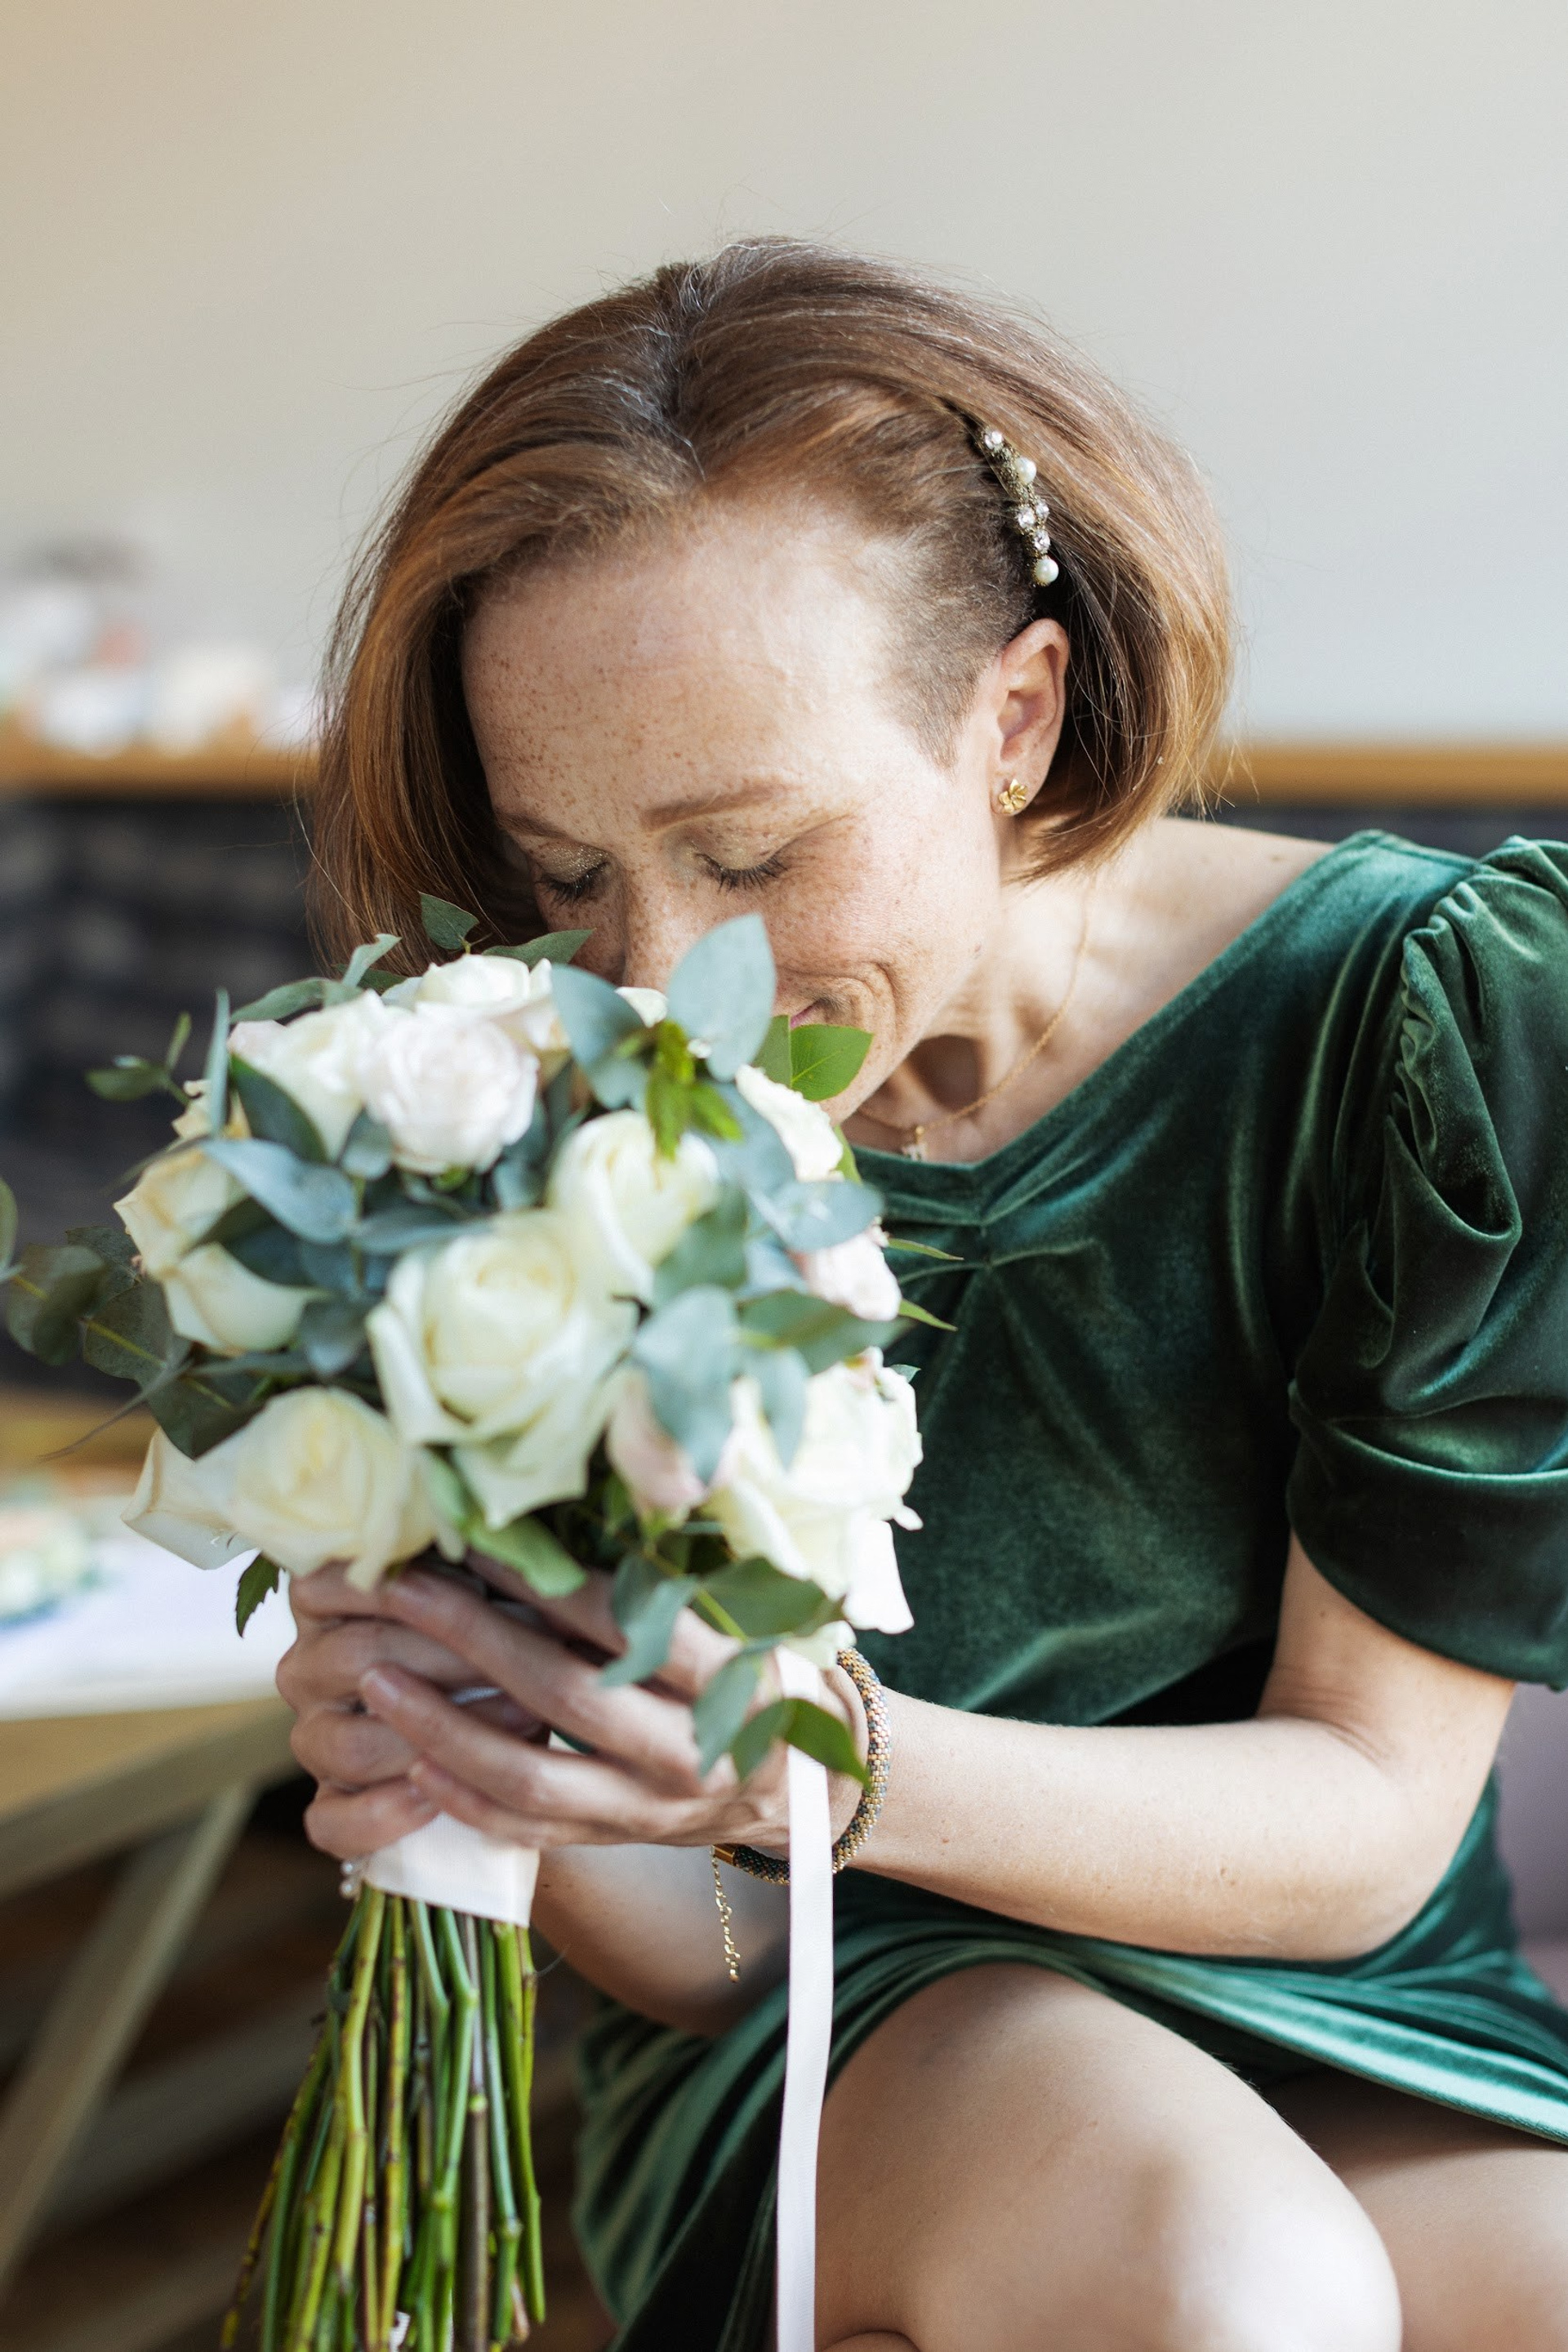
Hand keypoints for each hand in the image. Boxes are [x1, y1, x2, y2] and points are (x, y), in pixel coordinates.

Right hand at [278, 1555, 549, 1859]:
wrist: (502, 1732)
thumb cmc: (495, 1640)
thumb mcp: (484, 1591)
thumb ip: (476, 1566)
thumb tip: (508, 1543)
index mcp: (325, 1600)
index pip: (333, 1584)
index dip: (409, 1588)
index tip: (482, 1590)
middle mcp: (305, 1666)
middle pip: (358, 1659)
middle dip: (449, 1660)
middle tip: (524, 1662)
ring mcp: (313, 1739)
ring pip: (349, 1745)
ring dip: (437, 1737)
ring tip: (520, 1721)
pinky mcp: (327, 1806)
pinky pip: (332, 1821)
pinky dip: (386, 1813)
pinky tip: (439, 1796)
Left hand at [340, 1562, 866, 1863]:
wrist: (800, 1784)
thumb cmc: (761, 1670)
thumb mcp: (750, 1613)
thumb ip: (673, 1573)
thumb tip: (577, 1503)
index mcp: (734, 1677)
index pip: (627, 1625)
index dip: (547, 1583)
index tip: (477, 1540)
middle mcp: (692, 1750)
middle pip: (567, 1696)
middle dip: (475, 1640)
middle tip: (404, 1590)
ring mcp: (650, 1808)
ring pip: (532, 1777)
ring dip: (444, 1728)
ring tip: (377, 1680)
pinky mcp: (616, 1841)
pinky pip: (529, 1832)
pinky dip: (465, 1799)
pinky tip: (412, 1760)